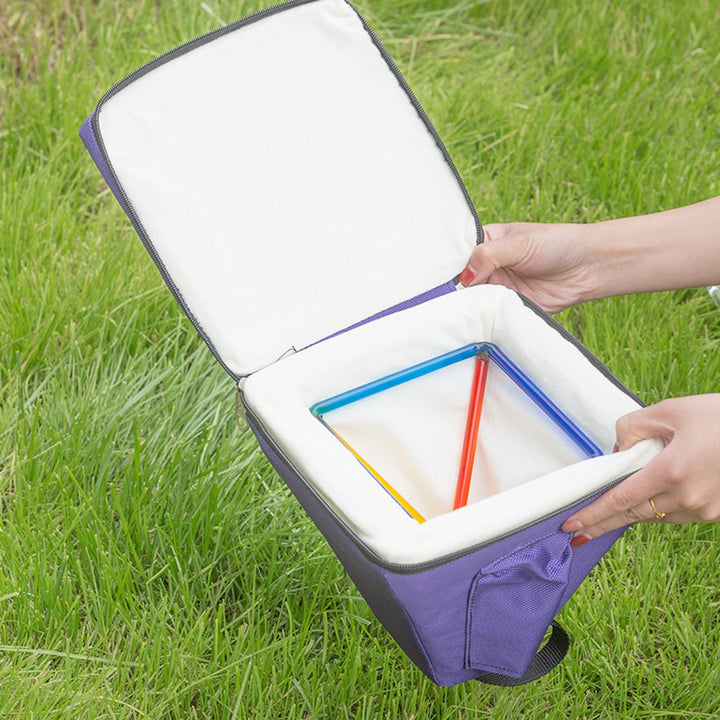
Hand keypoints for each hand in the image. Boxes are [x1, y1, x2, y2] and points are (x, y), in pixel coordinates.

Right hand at [458, 222, 600, 312]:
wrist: (587, 267)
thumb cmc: (557, 244)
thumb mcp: (519, 243)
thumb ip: (489, 255)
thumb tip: (465, 275)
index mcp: (487, 242)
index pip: (458, 253)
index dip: (449, 263)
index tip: (439, 274)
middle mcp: (489, 265)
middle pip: (462, 278)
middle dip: (457, 286)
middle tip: (449, 294)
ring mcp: (498, 286)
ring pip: (474, 298)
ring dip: (471, 302)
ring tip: (463, 306)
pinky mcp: (508, 305)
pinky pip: (491, 313)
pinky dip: (485, 315)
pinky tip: (480, 315)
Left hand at [562, 395, 719, 544]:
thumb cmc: (718, 415)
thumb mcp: (670, 410)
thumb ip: (633, 428)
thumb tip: (618, 452)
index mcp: (672, 471)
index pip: (621, 499)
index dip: (594, 513)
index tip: (571, 525)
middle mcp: (688, 496)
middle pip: (634, 514)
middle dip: (603, 523)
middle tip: (577, 531)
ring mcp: (705, 508)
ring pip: (655, 515)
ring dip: (631, 513)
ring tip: (605, 512)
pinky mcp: (716, 513)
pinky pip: (675, 514)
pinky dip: (656, 507)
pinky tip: (643, 501)